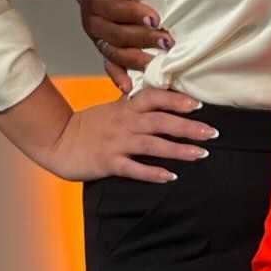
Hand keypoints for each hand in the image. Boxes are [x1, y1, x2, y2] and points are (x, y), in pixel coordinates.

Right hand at [33, 89, 216, 183]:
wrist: (57, 141)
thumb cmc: (87, 125)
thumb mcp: (112, 108)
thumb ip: (132, 101)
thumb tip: (154, 93)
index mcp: (126, 108)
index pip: (155, 98)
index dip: (177, 100)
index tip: (198, 104)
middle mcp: (125, 123)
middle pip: (161, 122)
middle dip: (188, 127)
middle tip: (212, 133)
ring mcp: (117, 143)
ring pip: (153, 145)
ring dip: (178, 149)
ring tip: (200, 154)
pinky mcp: (108, 163)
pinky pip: (134, 168)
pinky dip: (153, 173)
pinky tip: (170, 177)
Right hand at [80, 0, 173, 91]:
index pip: (114, 9)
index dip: (134, 14)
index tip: (156, 18)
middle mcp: (93, 21)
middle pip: (116, 34)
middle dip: (143, 39)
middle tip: (167, 41)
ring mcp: (97, 38)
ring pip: (115, 52)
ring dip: (136, 59)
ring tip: (157, 63)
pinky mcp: (103, 48)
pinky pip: (109, 65)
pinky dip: (118, 77)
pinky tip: (129, 87)